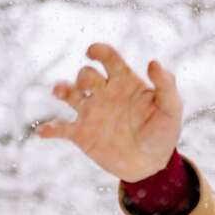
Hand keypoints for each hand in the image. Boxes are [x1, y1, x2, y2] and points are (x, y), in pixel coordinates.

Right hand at [36, 43, 183, 181]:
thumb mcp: (171, 109)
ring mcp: (90, 112)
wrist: (151, 163)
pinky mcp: (82, 134)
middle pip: (86, 75)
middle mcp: (103, 93)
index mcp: (123, 81)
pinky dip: (50, 129)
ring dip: (61, 89)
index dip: (98, 50)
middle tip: (88, 87)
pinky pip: (61, 128)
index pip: (108, 57)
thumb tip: (153, 62)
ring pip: (68, 93)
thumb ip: (166, 85)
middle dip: (84, 77)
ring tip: (60, 91)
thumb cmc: (163, 132)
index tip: (92, 52)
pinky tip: (43, 132)